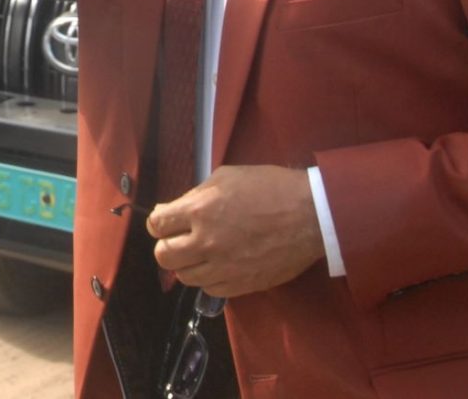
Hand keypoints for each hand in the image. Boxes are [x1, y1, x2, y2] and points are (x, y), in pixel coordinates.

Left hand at [146, 165, 324, 298]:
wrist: (310, 215)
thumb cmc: (270, 188)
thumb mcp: (227, 176)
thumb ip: (197, 194)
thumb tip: (176, 209)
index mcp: (199, 210)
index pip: (157, 224)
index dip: (159, 221)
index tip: (165, 220)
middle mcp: (206, 242)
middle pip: (164, 256)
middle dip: (167, 244)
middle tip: (180, 238)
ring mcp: (223, 268)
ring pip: (185, 277)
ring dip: (187, 264)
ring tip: (201, 253)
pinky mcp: (241, 285)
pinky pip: (210, 290)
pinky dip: (209, 278)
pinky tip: (219, 265)